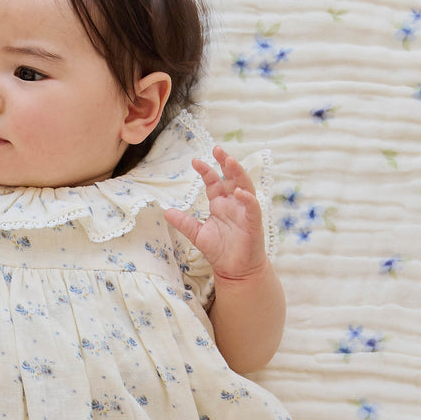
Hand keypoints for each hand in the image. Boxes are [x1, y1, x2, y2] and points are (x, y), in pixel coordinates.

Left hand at [163, 146, 266, 281]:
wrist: (235, 270)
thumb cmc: (220, 251)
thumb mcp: (197, 234)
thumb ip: (184, 222)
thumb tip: (166, 211)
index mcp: (220, 203)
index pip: (214, 181)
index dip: (206, 171)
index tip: (195, 161)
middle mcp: (233, 203)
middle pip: (231, 177)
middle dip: (225, 162)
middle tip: (217, 149)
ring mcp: (245, 211)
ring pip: (244, 186)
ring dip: (238, 173)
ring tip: (229, 161)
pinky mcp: (253, 222)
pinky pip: (252, 207)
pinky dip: (247, 198)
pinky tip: (239, 192)